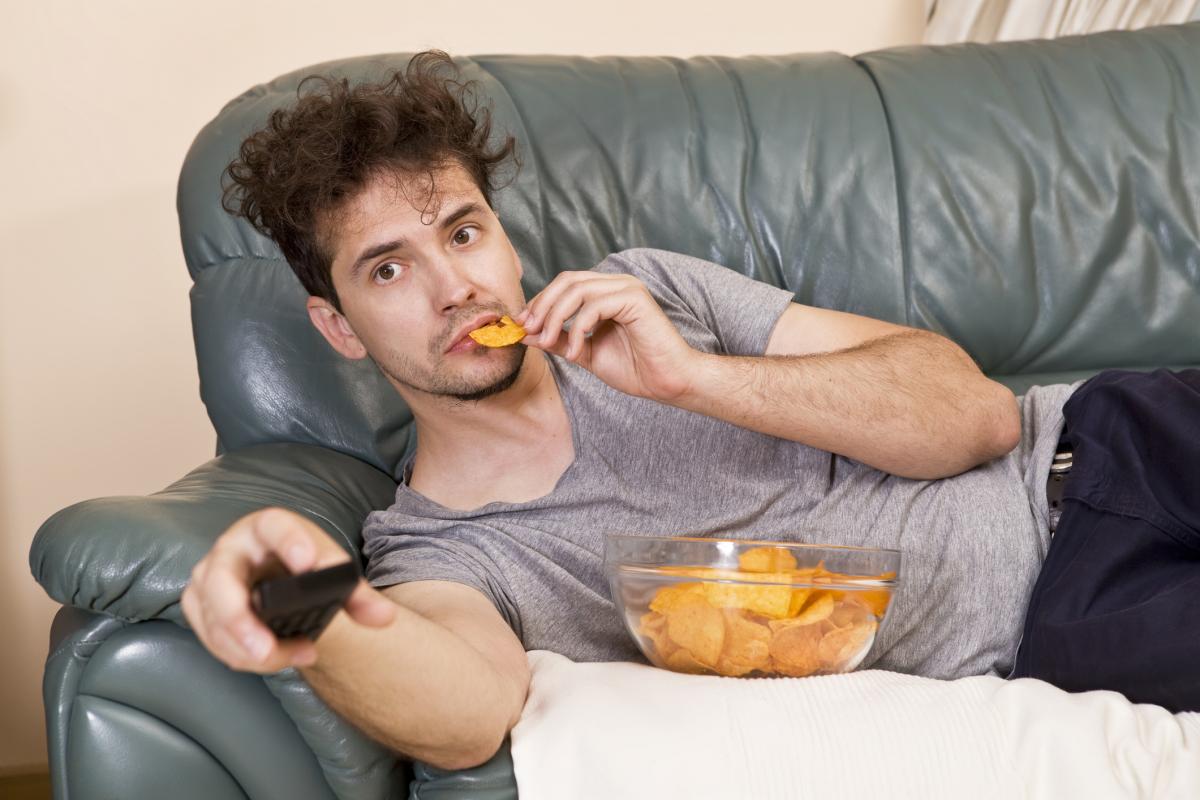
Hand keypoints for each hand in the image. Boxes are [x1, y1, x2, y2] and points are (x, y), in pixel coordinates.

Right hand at [180, 508, 395, 673]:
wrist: (280, 576)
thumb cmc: (305, 566)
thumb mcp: (332, 573)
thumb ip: (359, 596)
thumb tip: (383, 617)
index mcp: (268, 527)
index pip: (274, 525)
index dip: (289, 541)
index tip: (309, 564)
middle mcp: (231, 548)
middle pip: (221, 580)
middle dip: (240, 619)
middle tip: (266, 649)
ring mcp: (209, 578)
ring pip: (214, 618)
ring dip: (247, 648)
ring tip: (296, 655)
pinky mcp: (200, 606)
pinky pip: (210, 637)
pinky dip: (239, 655)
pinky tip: (273, 659)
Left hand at [516, 271, 698, 401]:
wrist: (669, 382)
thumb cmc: (636, 369)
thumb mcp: (586, 353)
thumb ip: (559, 340)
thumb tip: (526, 334)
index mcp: (606, 293)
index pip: (565, 284)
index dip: (540, 301)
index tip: (522, 325)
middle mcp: (617, 284)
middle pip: (567, 280)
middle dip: (542, 305)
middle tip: (529, 330)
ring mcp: (627, 288)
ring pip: (576, 290)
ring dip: (555, 318)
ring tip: (550, 343)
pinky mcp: (635, 299)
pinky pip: (594, 306)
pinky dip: (578, 329)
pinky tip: (576, 351)